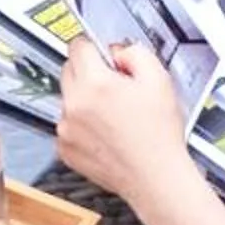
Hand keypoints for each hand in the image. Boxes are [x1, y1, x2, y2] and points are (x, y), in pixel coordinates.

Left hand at [57, 34, 198, 221]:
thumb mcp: (159, 79)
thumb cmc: (159, 136)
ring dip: (85, 98)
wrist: (156, 179)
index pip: (78, 45)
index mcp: (95, 84)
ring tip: (115, 115)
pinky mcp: (65, 149)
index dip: (95, 45)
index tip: (104, 53)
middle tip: (116, 86)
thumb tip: (117, 51)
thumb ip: (134, 52)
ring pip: (69, 97)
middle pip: (69, 69)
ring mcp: (66, 130)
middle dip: (90, 71)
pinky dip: (82, 124)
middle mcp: (74, 106)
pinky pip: (68, 123)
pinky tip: (107, 132)